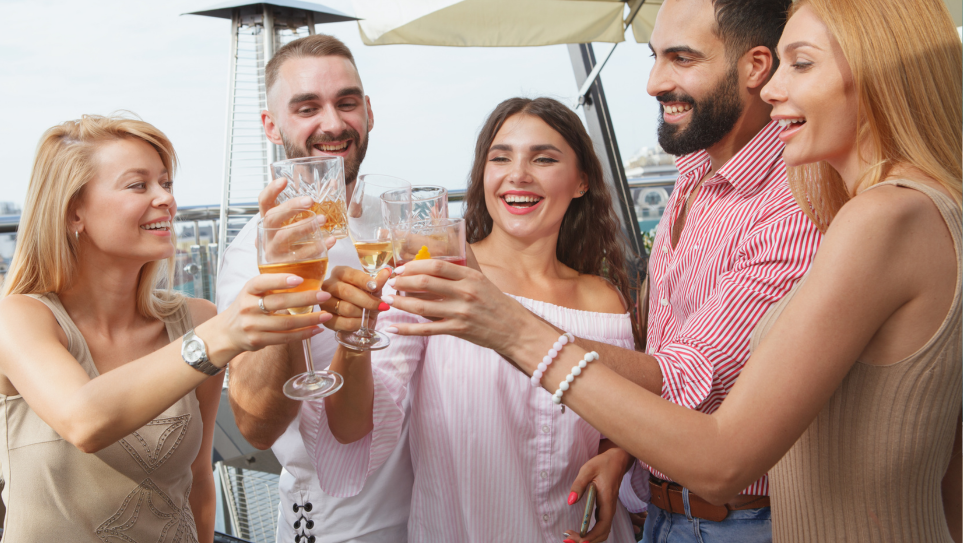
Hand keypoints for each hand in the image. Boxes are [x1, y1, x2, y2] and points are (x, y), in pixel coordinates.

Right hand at [211, 274, 332, 355]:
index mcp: (248, 290)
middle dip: (305, 299)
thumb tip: (306, 275)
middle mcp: (248, 307)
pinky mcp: (258, 341)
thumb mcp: (252, 291)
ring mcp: (252, 325)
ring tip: (326, 315)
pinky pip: (285, 338)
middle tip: (325, 295)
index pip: (262, 282)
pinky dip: (303, 334)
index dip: (280, 280)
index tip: (299, 279)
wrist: (227, 332)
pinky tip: (316, 329)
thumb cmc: (247, 306)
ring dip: (309, 320)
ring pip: (286, 323)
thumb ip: (271, 285)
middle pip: (279, 303)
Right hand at [320, 266, 391, 331]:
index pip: (351, 274)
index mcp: (340, 273)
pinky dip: (357, 324)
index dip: (364, 281)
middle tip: (382, 306)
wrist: (357, 318)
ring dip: (363, 313)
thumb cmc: (364, 298)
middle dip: (368, 301)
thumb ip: (378, 281)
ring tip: (371, 314)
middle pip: (347, 292)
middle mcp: (329, 285)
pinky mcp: (326, 318)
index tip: (376, 287)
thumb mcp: (373, 289)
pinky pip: (344, 322)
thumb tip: (387, 272)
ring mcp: (324, 302)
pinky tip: (363, 322)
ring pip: (346, 308)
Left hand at [378, 260, 535, 356]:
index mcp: (470, 276)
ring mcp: (461, 313)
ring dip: (401, 302)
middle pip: (425, 283)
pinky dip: (407, 329)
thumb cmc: (496, 304)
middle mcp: (465, 292)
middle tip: (391, 282)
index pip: (436, 265)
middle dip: (403, 282)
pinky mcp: (458, 330)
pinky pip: (427, 330)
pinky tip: (393, 327)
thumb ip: (459, 273)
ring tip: (389, 300)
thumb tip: (431, 266)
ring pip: (422, 306)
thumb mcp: (481, 281)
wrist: (515, 329)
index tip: (402, 268)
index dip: (414, 265)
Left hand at [562, 445, 632, 542]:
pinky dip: (590, 534)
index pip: (602, 526)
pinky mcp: (605, 509)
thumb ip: (578, 485)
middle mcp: (610, 509)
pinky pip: (600, 527)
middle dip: (587, 541)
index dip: (591, 536)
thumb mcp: (588, 469)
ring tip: (571, 538)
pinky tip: (579, 532)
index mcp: (608, 501)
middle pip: (602, 533)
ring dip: (589, 539)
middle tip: (568, 540)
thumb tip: (570, 501)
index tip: (577, 539)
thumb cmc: (603, 463)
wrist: (617, 459)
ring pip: (602, 532)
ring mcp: (608, 510)